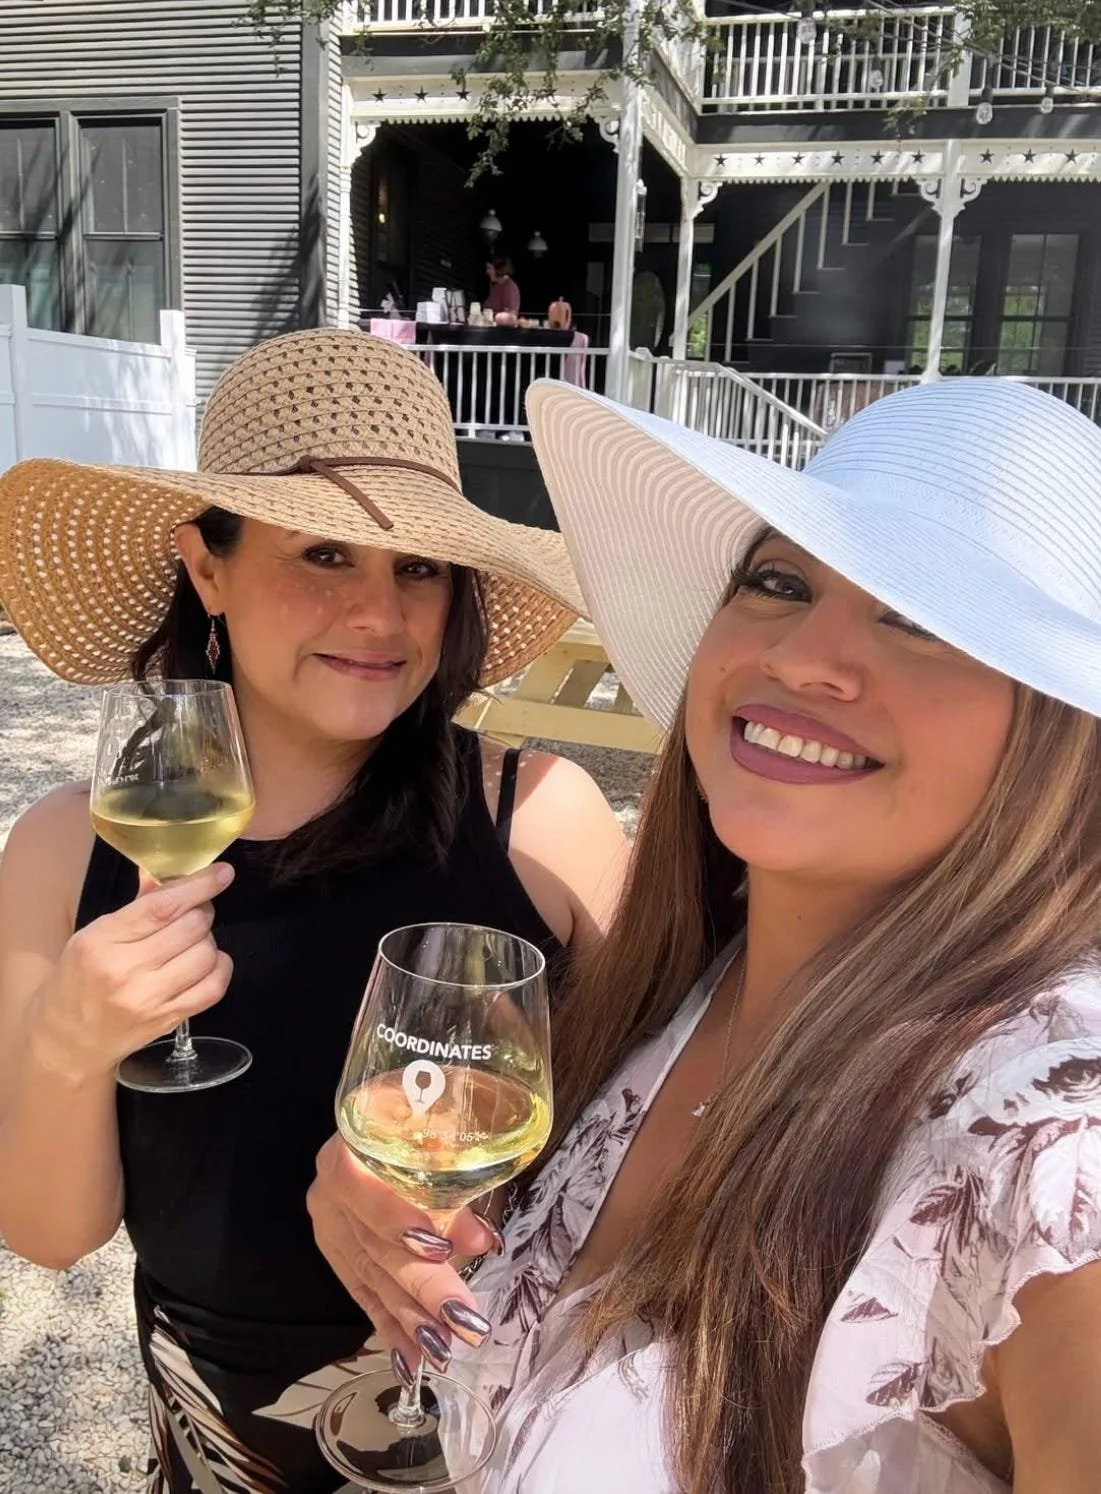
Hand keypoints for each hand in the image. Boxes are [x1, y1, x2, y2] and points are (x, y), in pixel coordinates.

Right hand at [31, 863, 234, 1079]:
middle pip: (191, 927)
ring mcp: (149, 999)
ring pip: (206, 954)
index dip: (199, 886)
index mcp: (102, 942)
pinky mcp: (168, 1020)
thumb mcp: (93, 936)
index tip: (221, 873)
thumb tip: (169, 874)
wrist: (68, 1039)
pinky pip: (214, 987)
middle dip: (201, 912)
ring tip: (191, 942)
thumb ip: (137, 905)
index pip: (162, 907)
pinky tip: (207, 963)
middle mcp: (125, 971)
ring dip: (208, 941)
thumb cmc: (79, 980)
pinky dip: (219, 968)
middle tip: (193, 914)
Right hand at [307, 1133, 503, 1372]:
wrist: (385, 1111)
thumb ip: (454, 1177)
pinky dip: (389, 1327)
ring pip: (371, 1278)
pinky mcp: (338, 1252)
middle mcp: (330, 1193)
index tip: (439, 1248)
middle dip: (422, 1288)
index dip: (395, 1217)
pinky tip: (410, 1360)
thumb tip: (479, 1240)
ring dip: (410, 1319)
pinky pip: (363, 1293)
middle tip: (463, 1323)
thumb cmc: (423, 1104)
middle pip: (374, 1244)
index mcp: (347, 1147)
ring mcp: (330, 1227)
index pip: (359, 1184)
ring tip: (442, 1351)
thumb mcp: (440, 1126)